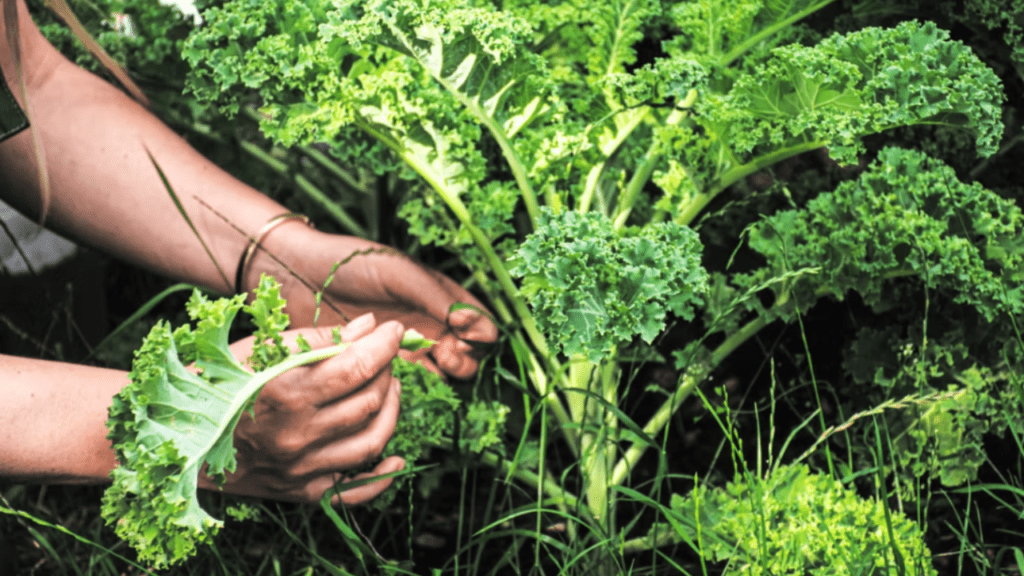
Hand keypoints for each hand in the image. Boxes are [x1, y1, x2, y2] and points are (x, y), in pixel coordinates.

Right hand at [204, 313, 404, 504]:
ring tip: (388, 388)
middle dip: (387, 371)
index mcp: (285, 392)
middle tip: (385, 355)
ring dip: (391, 410)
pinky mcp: (301, 492)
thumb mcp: (258, 350)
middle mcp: (297, 434)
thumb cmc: (216, 385)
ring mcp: (301, 467)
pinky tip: (396, 457)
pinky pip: (354, 491)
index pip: (357, 365)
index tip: (395, 330)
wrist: (176, 440)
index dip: (385, 344)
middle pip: (369, 400)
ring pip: (372, 440)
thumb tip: (367, 327)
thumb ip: (317, 338)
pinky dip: (383, 476)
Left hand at [249, 229, 497, 379]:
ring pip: (444, 374)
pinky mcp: (382, 369)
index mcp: (441, 298)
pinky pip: (411, 385)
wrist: (300, 277)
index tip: (463, 330)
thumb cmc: (352, 264)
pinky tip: (407, 375)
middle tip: (444, 352)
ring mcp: (408, 349)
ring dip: (446, 373)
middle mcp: (430, 325)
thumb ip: (436, 296)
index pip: (479, 322)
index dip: (480, 331)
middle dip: (465, 357)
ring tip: (432, 361)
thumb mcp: (400, 273)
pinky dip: (417, 385)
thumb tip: (469, 322)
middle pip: (468, 353)